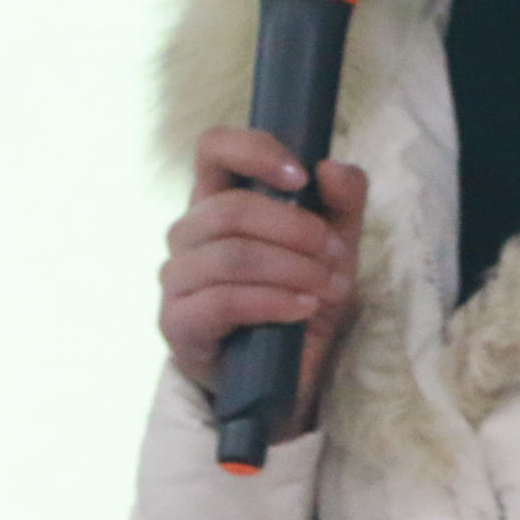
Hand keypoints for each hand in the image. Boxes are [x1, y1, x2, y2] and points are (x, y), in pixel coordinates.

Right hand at [158, 129, 370, 432]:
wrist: (289, 371)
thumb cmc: (302, 292)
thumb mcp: (337, 242)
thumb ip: (343, 200)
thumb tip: (331, 167)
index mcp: (218, 199)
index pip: (213, 148)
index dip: (253, 151)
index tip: (300, 176)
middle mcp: (188, 232)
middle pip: (229, 208)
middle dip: (294, 229)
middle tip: (335, 255)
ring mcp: (176, 278)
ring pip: (230, 256)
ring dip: (291, 269)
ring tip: (329, 287)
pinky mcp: (177, 322)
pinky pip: (222, 301)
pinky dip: (272, 301)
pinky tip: (303, 308)